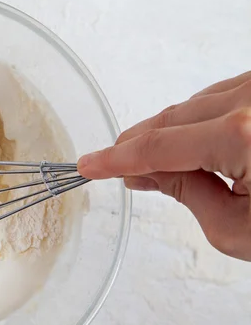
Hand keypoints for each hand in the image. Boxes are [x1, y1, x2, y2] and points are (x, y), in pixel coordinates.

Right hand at [78, 71, 250, 260]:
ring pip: (193, 105)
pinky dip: (197, 120)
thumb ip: (184, 193)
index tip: (89, 165)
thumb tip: (146, 172)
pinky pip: (220, 97)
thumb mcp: (239, 228)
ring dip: (168, 134)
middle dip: (138, 145)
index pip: (156, 146)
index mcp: (243, 135)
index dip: (115, 159)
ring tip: (157, 165)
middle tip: (118, 169)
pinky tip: (192, 143)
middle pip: (171, 119)